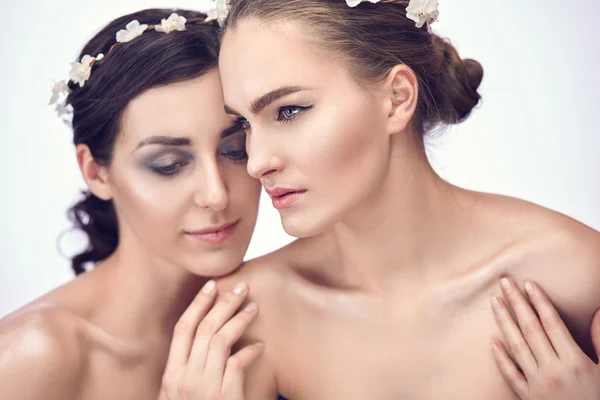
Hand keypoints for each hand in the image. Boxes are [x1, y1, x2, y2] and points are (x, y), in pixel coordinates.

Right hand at [159, 280, 263, 399]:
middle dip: (225, 303)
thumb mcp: (178, 395)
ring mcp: (204, 389)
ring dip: (239, 320)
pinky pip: (237, 363)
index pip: (182, 329)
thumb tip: (201, 341)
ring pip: (220, 340)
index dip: (197, 304)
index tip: (212, 284)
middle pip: (204, 329)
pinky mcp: (225, 398)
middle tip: (242, 286)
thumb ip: (186, 371)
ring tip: (254, 307)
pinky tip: (260, 346)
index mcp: (171, 375)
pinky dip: (250, 351)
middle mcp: (184, 379)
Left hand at [490, 277, 599, 399]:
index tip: (528, 283)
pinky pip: (510, 374)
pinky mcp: (527, 398)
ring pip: (516, 347)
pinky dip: (500, 357)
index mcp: (575, 362)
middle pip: (531, 329)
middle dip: (517, 303)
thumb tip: (599, 311)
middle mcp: (554, 371)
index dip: (540, 301)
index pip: (552, 323)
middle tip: (504, 281)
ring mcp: (538, 385)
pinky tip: (492, 340)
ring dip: (504, 322)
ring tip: (494, 302)